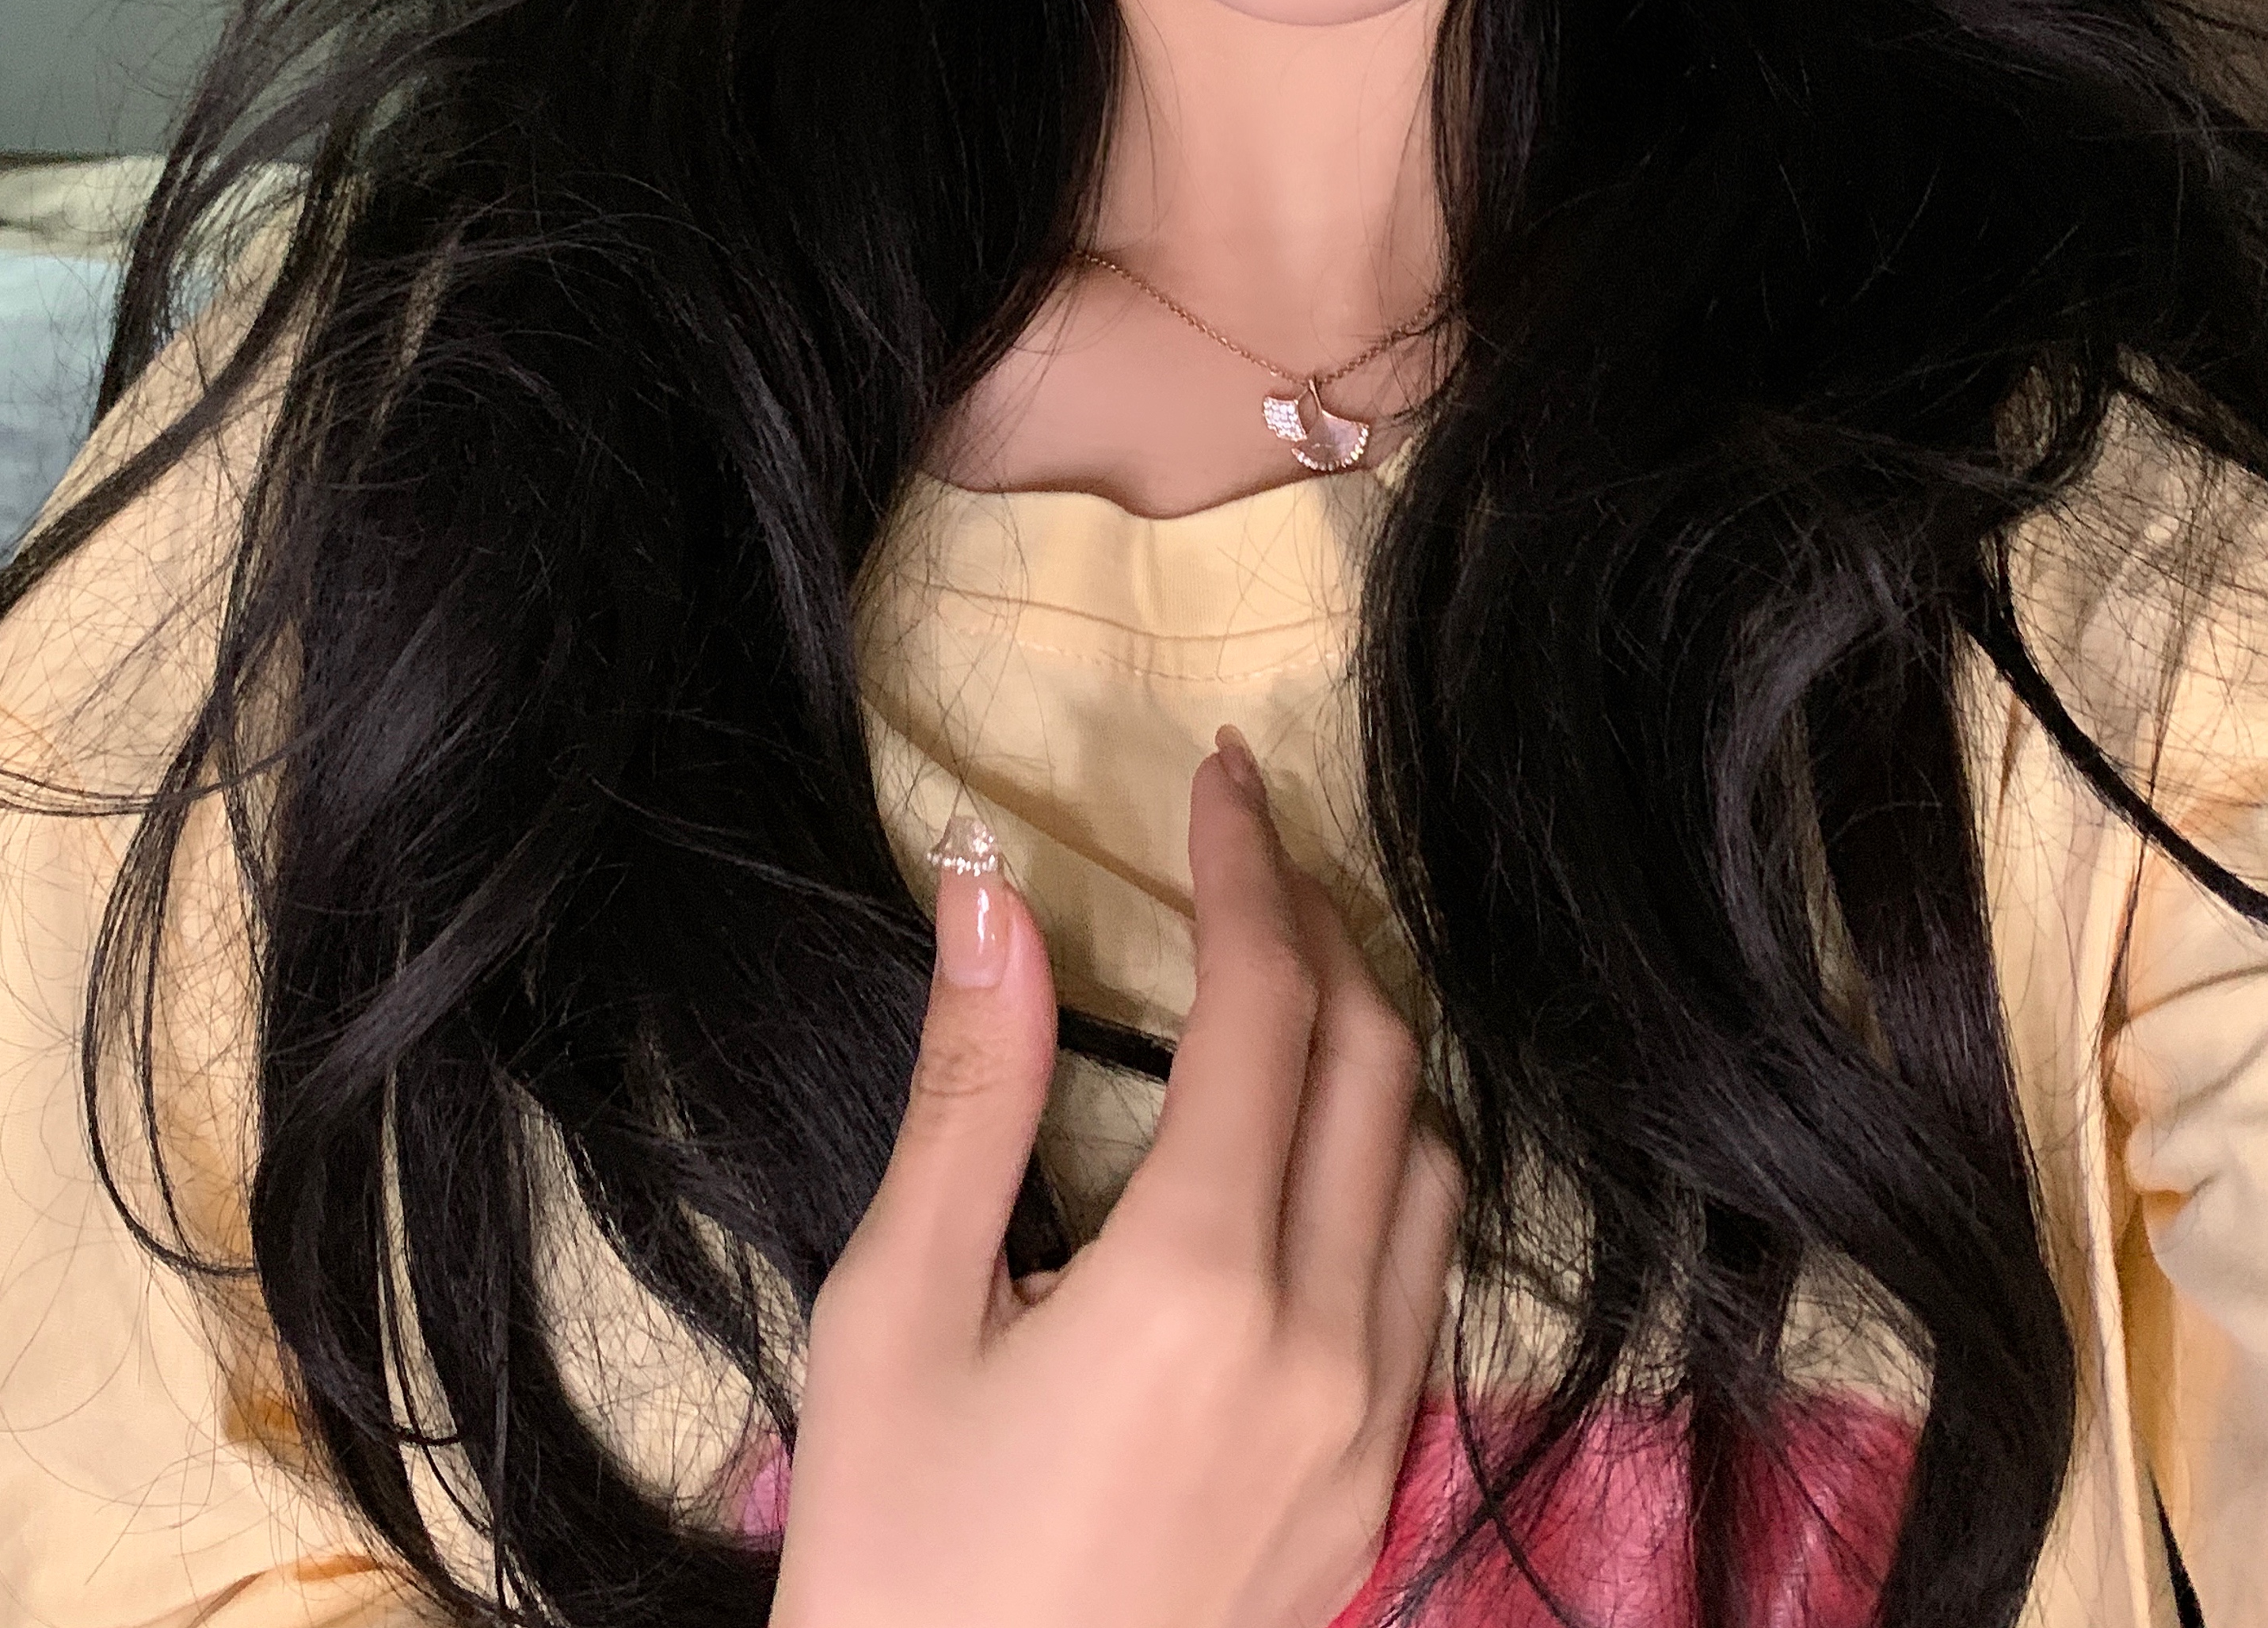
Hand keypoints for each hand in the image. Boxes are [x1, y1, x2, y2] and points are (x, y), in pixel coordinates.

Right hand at [768, 727, 1462, 1627]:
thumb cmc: (896, 1559)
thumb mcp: (895, 1309)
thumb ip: (971, 1086)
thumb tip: (993, 888)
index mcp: (1196, 1281)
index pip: (1267, 1001)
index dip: (1248, 864)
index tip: (1220, 775)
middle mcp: (1321, 1342)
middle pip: (1374, 1057)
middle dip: (1320, 927)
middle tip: (1244, 854)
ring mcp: (1369, 1430)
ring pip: (1427, 1165)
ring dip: (1370, 1045)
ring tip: (1279, 985)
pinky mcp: (1375, 1497)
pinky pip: (1426, 1279)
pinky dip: (1387, 1167)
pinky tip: (1306, 1154)